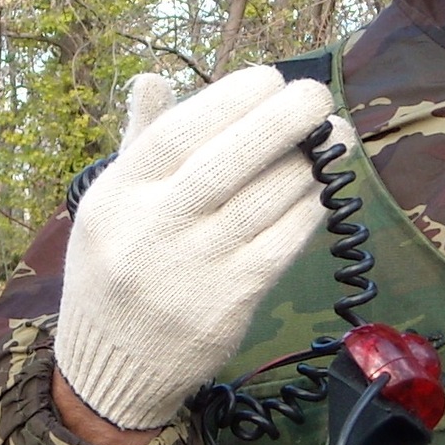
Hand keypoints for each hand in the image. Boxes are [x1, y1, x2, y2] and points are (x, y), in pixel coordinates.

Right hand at [55, 66, 343, 432]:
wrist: (112, 365)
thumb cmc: (116, 268)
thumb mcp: (109, 204)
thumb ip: (138, 140)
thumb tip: (152, 78)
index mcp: (118, 194)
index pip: (177, 133)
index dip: (229, 99)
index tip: (268, 79)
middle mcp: (152, 229)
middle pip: (226, 162)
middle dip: (281, 119)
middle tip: (316, 95)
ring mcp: (192, 268)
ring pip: (263, 201)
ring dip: (309, 163)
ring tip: (336, 134)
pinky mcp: (229, 303)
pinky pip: (282, 244)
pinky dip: (309, 210)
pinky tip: (327, 188)